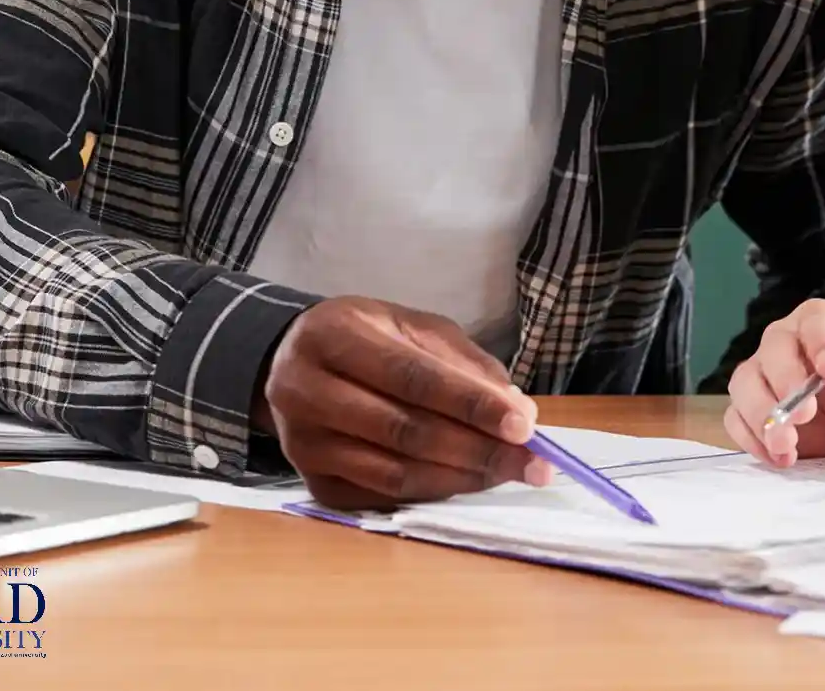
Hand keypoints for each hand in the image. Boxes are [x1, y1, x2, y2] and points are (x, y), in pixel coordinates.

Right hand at [254, 296, 551, 510]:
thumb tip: (517, 410)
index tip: (525, 425)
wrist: (292, 363)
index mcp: (334, 335)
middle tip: (532, 461)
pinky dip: (433, 491)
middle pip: (406, 431)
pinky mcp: (310, 482)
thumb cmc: (367, 339)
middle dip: (479, 450)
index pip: (414, 377)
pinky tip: (465, 479)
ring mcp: (303, 443)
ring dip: (462, 477)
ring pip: (395, 473)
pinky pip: (382, 497)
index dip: (472, 404)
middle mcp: (306, 390)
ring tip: (509, 472)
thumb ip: (464, 364)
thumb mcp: (412, 327)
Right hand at [724, 299, 824, 466]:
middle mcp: (788, 340)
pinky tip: (780, 456)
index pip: (817, 320)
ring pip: (745, 382)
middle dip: (785, 382)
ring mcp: (765, 373)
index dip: (820, 341)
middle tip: (804, 416)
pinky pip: (735, 417)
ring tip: (787, 445)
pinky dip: (751, 438)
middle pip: (773, 348)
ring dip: (761, 414)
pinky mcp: (752, 408)